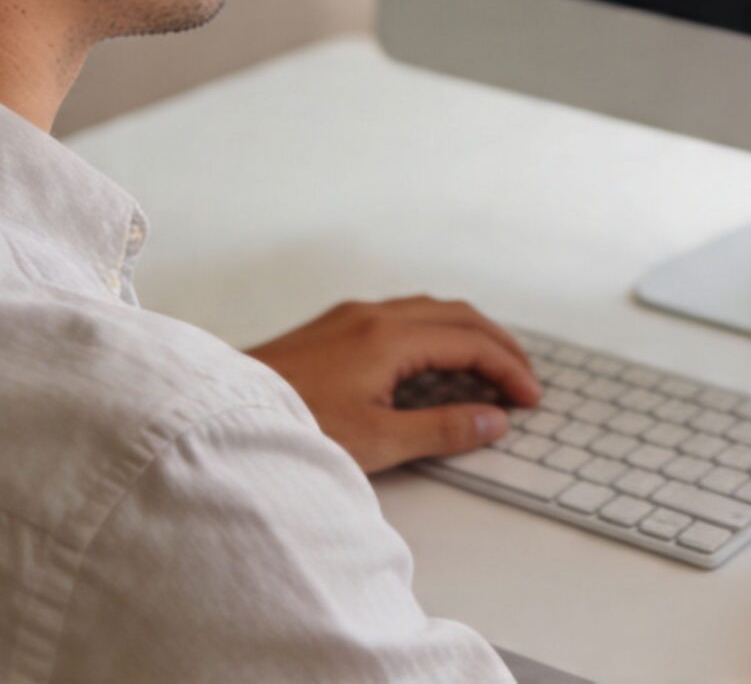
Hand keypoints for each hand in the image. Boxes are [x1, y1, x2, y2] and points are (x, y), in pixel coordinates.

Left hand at [243, 296, 541, 473]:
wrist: (221, 415)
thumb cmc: (291, 427)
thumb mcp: (376, 441)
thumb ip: (441, 429)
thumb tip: (492, 420)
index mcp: (389, 338)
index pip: (470, 342)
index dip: (508, 369)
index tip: (529, 398)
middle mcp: (373, 315)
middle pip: (457, 315)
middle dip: (498, 344)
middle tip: (523, 378)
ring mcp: (350, 316)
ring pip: (430, 309)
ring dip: (468, 334)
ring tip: (490, 367)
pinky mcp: (333, 326)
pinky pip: (403, 314)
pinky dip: (437, 332)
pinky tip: (435, 359)